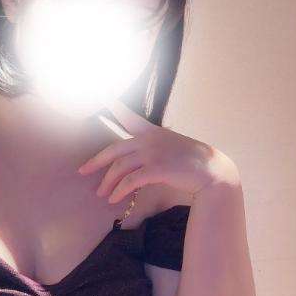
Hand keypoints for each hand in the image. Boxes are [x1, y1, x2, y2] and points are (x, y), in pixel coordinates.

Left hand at [77, 98, 239, 202]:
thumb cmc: (194, 163)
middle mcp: (149, 140)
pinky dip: (120, 191)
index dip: (113, 107)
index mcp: (152, 132)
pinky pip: (130, 181)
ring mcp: (152, 153)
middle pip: (114, 150)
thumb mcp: (173, 146)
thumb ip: (154, 149)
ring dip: (108, 183)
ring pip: (119, 168)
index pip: (129, 117)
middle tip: (83, 171)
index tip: (101, 96)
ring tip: (102, 194)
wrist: (213, 172)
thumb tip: (136, 160)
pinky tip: (114, 199)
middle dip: (96, 162)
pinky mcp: (156, 169)